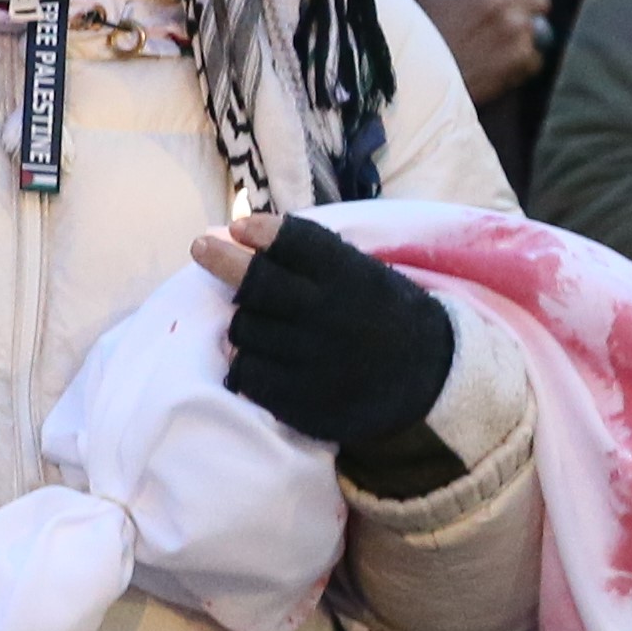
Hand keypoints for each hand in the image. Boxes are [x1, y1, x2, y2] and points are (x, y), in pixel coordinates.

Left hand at [199, 209, 452, 448]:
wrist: (428, 379)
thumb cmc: (384, 315)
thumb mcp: (364, 274)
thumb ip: (315, 258)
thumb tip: (241, 233)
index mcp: (350, 279)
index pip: (294, 243)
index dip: (260, 232)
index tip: (240, 228)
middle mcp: (329, 316)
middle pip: (258, 284)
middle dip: (223, 262)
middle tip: (202, 248)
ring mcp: (314, 362)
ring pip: (246, 331)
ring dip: (242, 322)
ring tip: (254, 322)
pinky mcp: (304, 402)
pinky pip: (249, 376)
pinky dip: (244, 363)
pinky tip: (255, 357)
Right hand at [417, 0, 549, 106]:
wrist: (416, 81)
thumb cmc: (418, 30)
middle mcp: (508, 4)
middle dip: (525, 6)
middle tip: (501, 19)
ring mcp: (518, 35)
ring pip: (539, 28)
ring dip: (523, 34)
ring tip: (496, 43)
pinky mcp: (522, 63)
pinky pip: (536, 57)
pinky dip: (523, 61)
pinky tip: (499, 62)